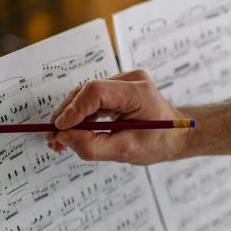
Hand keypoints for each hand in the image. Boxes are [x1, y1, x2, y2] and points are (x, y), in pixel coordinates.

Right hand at [46, 70, 189, 164]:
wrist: (177, 135)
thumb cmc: (159, 143)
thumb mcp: (127, 151)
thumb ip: (94, 146)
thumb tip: (64, 137)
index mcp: (138, 92)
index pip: (96, 91)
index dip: (74, 110)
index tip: (60, 130)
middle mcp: (131, 80)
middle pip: (87, 91)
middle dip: (67, 116)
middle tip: (52, 139)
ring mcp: (124, 82)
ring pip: (86, 95)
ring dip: (70, 117)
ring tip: (57, 140)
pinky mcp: (118, 89)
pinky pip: (92, 99)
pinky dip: (80, 116)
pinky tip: (70, 132)